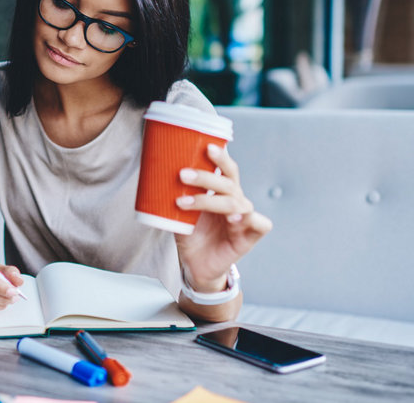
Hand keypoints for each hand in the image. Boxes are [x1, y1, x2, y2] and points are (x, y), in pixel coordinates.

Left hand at [174, 143, 271, 292]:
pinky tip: (232, 218)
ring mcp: (244, 218)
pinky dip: (247, 218)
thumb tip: (153, 173)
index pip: (226, 169)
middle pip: (228, 182)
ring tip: (184, 202)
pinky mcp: (250, 236)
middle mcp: (235, 201)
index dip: (220, 157)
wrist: (195, 265)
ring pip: (235, 202)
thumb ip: (173, 195)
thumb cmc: (191, 235)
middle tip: (182, 174)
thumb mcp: (178, 212)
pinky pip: (259, 223)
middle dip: (206, 176)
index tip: (206, 146)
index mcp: (222, 191)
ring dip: (208, 200)